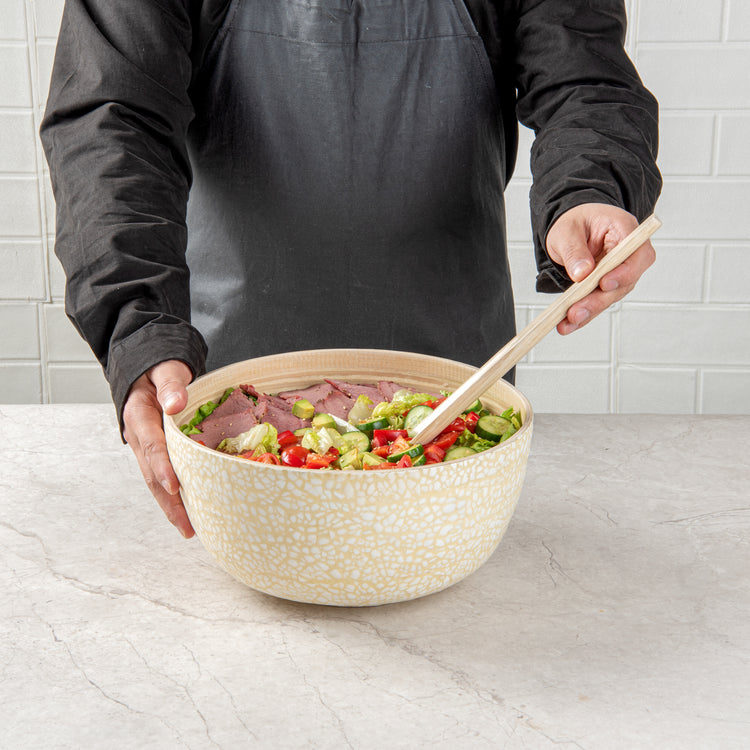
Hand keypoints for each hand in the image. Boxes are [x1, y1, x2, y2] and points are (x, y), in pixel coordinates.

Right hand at [122, 360, 194, 537]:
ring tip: (190, 529)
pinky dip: (175, 496)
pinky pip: (163, 477)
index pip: (152, 445)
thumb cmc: (159, 368)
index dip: (163, 467)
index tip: (176, 485)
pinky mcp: (155, 452)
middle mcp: (139, 436)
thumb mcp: (166, 369)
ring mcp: (146, 447)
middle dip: (169, 502)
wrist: (147, 369)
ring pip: (155, 482)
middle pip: (151, 474)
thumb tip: (174, 404)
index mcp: (139, 415)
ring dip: (172, 506)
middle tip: (187, 525)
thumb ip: (171, 385)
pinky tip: (190, 511)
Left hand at [546, 203, 655, 334]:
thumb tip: (582, 273)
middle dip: (599, 300)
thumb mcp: (566, 230)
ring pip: (611, 296)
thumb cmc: (574, 222)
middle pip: (624, 281)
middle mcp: (627, 253)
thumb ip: (574, 250)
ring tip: (568, 321)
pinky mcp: (607, 286)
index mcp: (624, 229)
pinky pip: (598, 301)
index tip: (604, 283)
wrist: (571, 228)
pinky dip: (583, 314)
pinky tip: (568, 324)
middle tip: (576, 312)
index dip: (625, 272)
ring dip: (589, 311)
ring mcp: (619, 271)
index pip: (637, 254)